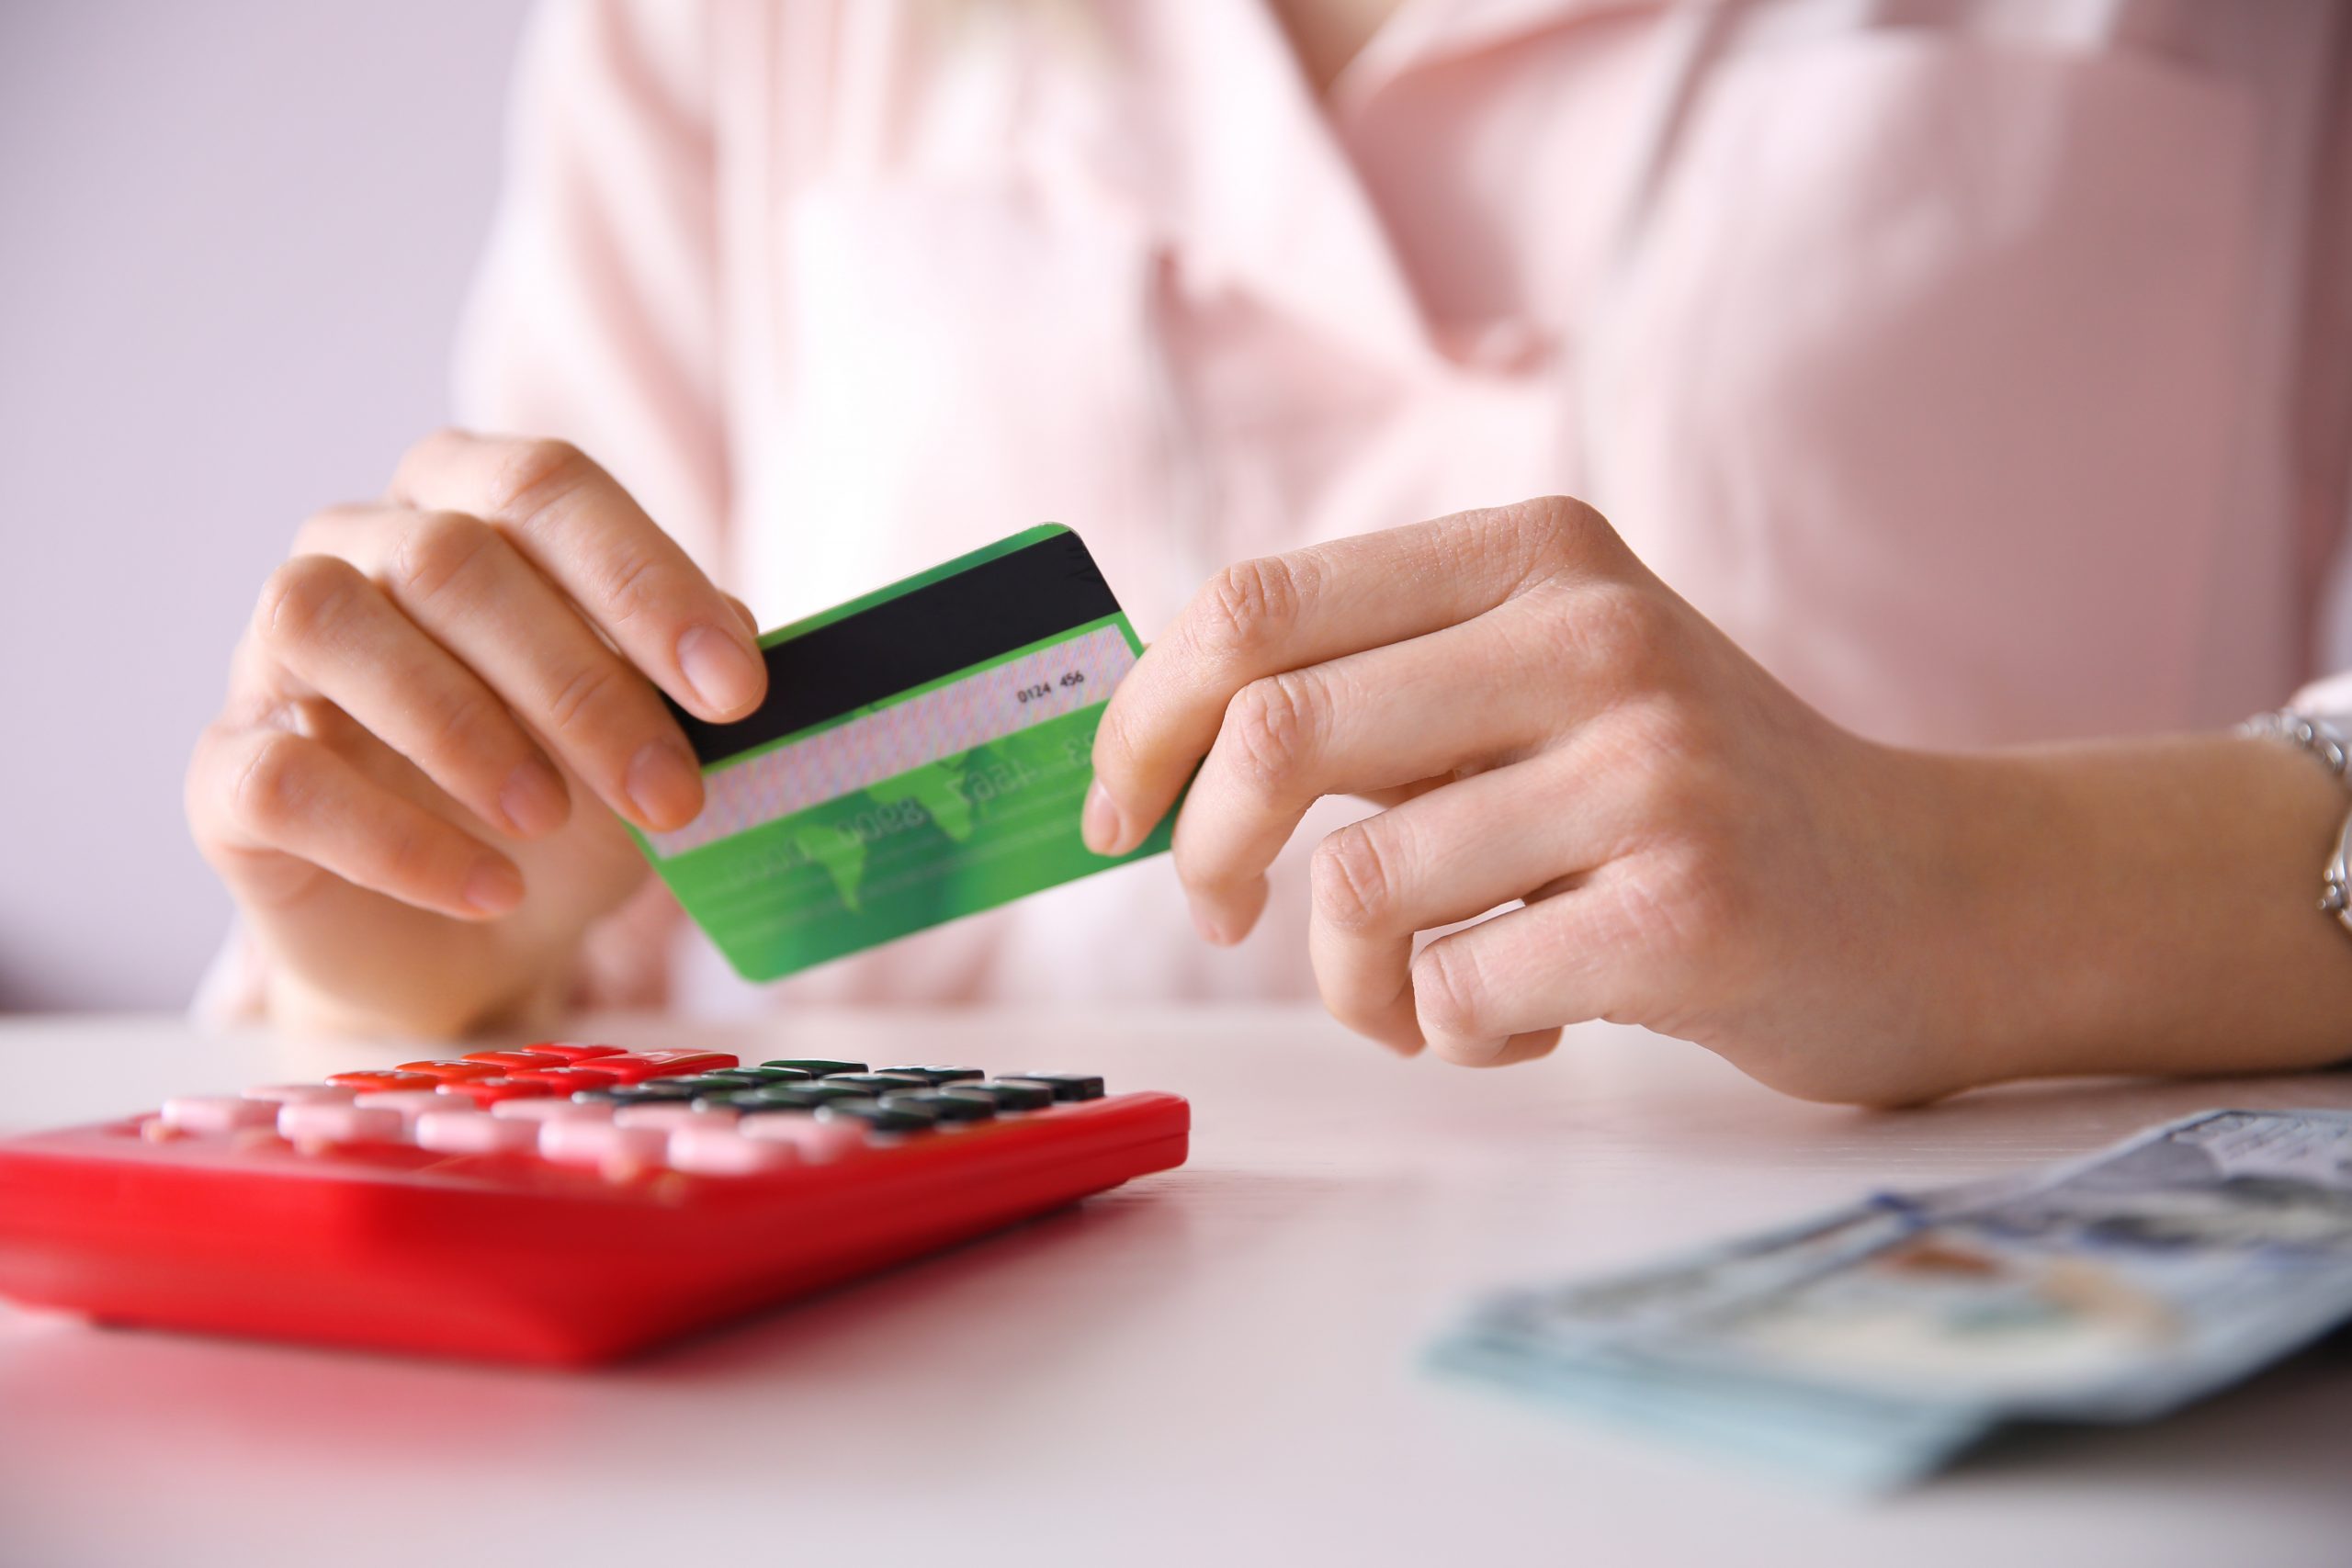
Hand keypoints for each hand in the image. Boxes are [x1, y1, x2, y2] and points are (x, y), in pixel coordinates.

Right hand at [186, 431, 765, 1035]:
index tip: (736, 688)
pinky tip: (488, 888)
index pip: (547, 486)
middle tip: (670, 796)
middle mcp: (356, 549)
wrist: (476, 939)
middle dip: (579, 685)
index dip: (647, 579)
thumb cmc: (570, 802)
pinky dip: (395, 840)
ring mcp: (271, 657)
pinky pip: (281, 775)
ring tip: (552, 821)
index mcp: (466, 503)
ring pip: (330, 623)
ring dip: (463, 728)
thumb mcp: (652, 734)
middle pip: (449, 560)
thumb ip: (684, 674)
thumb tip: (739, 635)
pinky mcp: (224, 775)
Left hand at [1085, 496, 1997, 1104]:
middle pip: (1276, 731)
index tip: (1119, 812)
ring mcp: (1649, 768)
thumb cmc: (1686, 804)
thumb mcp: (1546, 683)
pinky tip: (1530, 1025)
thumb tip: (1156, 751)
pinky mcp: (1685, 909)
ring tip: (1422, 996)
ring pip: (1355, 886)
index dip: (1144, 719)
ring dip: (1350, 984)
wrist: (1930, 895)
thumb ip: (1381, 687)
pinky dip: (1450, 1038)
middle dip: (1205, 854)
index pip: (1256, 603)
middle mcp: (1591, 634)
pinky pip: (1453, 995)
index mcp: (1533, 556)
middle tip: (1224, 914)